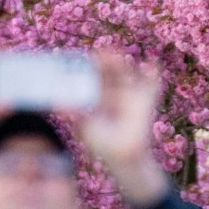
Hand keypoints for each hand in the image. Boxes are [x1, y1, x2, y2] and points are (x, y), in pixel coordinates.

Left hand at [71, 52, 169, 207]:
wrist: (122, 157)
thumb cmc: (102, 143)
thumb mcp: (85, 127)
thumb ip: (73, 114)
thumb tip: (55, 103)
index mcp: (99, 94)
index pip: (95, 76)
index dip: (91, 66)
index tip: (86, 57)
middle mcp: (115, 91)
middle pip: (111, 71)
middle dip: (106, 61)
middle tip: (101, 51)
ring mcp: (131, 94)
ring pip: (128, 74)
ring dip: (123, 64)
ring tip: (118, 55)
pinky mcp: (145, 100)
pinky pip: (151, 84)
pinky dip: (153, 74)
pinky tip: (151, 65)